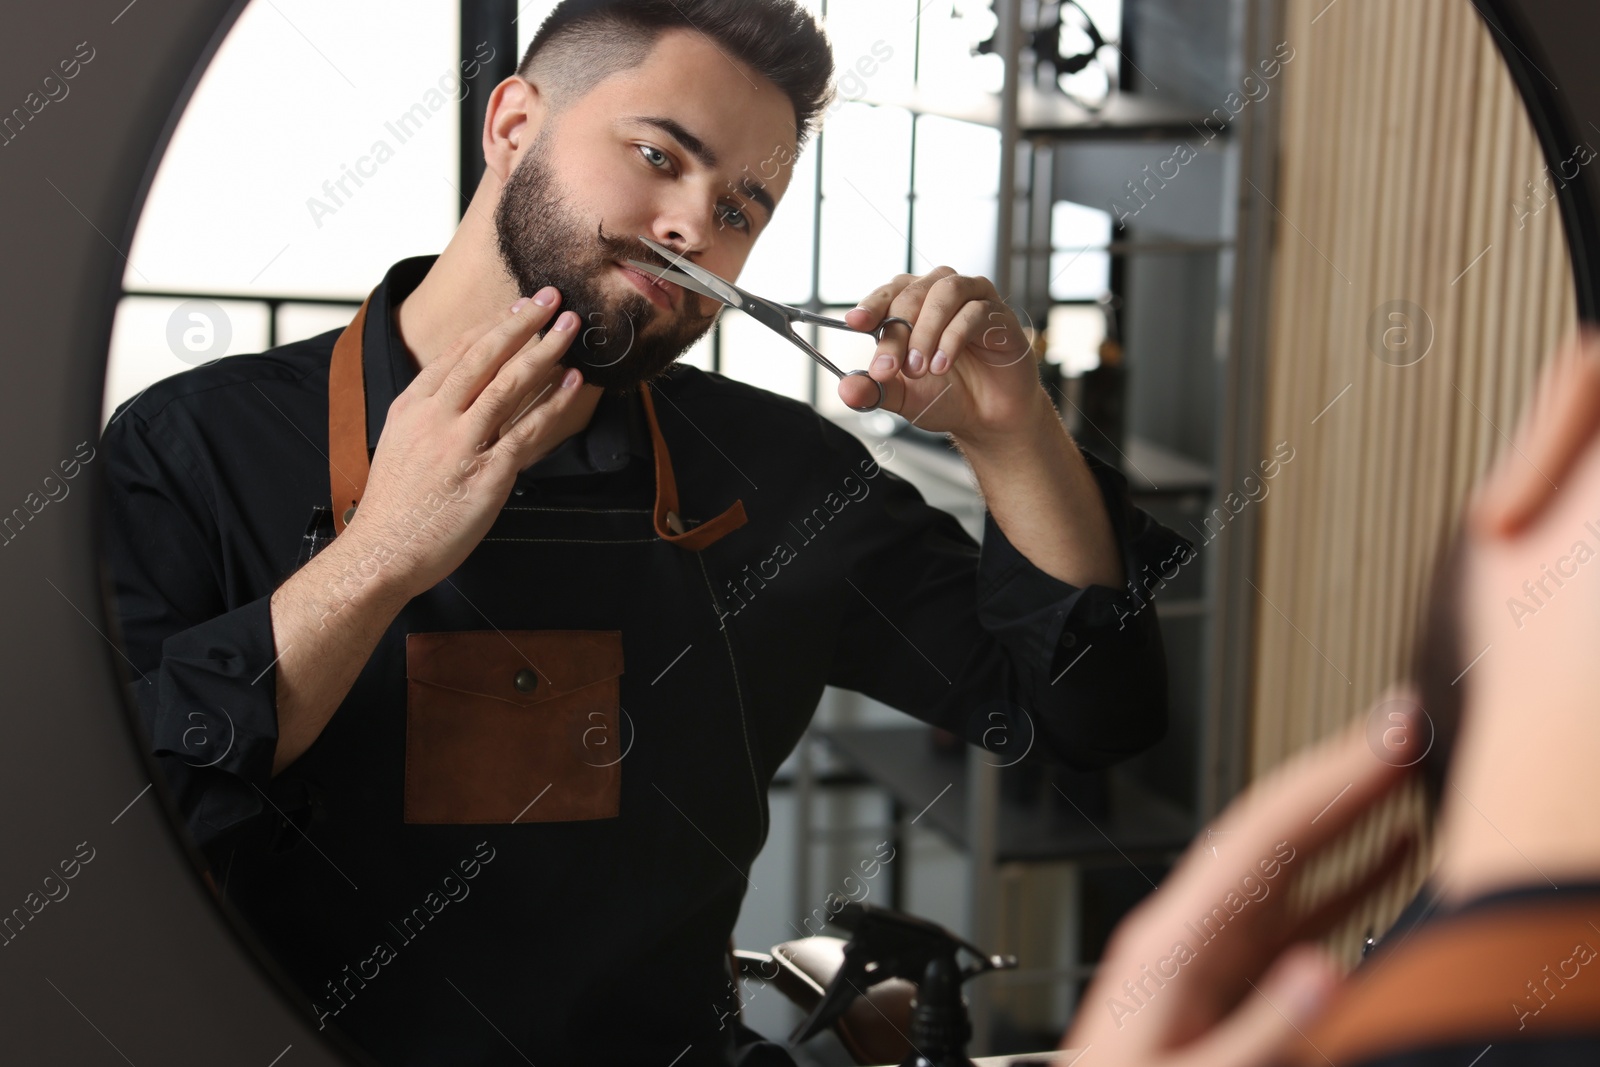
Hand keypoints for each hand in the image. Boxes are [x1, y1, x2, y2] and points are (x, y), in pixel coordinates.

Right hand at [342, 289, 602, 600]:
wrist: (382, 553)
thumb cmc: (395, 507)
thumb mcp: (399, 445)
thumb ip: (429, 416)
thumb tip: (460, 396)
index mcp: (412, 406)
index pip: (457, 353)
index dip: (492, 326)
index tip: (519, 307)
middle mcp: (435, 417)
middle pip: (484, 357)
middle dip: (521, 322)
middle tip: (550, 297)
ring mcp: (461, 445)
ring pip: (508, 385)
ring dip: (543, 351)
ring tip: (569, 326)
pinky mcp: (486, 475)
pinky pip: (526, 432)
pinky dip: (552, 404)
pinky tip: (571, 383)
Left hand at [841, 268, 1046, 444]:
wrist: (986, 418)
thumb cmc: (946, 395)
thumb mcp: (901, 396)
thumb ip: (874, 390)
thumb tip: (846, 389)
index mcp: (913, 305)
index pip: (888, 293)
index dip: (871, 305)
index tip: (855, 322)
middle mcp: (941, 293)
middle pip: (912, 294)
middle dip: (896, 333)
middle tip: (888, 369)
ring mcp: (973, 299)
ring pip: (944, 293)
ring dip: (926, 331)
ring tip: (918, 368)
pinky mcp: (999, 315)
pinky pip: (973, 312)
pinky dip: (952, 338)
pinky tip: (942, 364)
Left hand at [1057, 705, 1419, 1066]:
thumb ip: (1256, 1033)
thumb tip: (1321, 971)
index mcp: (1172, 940)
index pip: (1262, 836)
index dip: (1330, 780)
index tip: (1385, 739)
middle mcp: (1193, 930)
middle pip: (1278, 832)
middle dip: (1343, 778)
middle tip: (1406, 731)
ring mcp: (1214, 950)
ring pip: (1293, 863)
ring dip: (1352, 816)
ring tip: (1410, 775)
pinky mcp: (1232, 978)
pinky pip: (1300, 909)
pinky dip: (1350, 874)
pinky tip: (1387, 855)